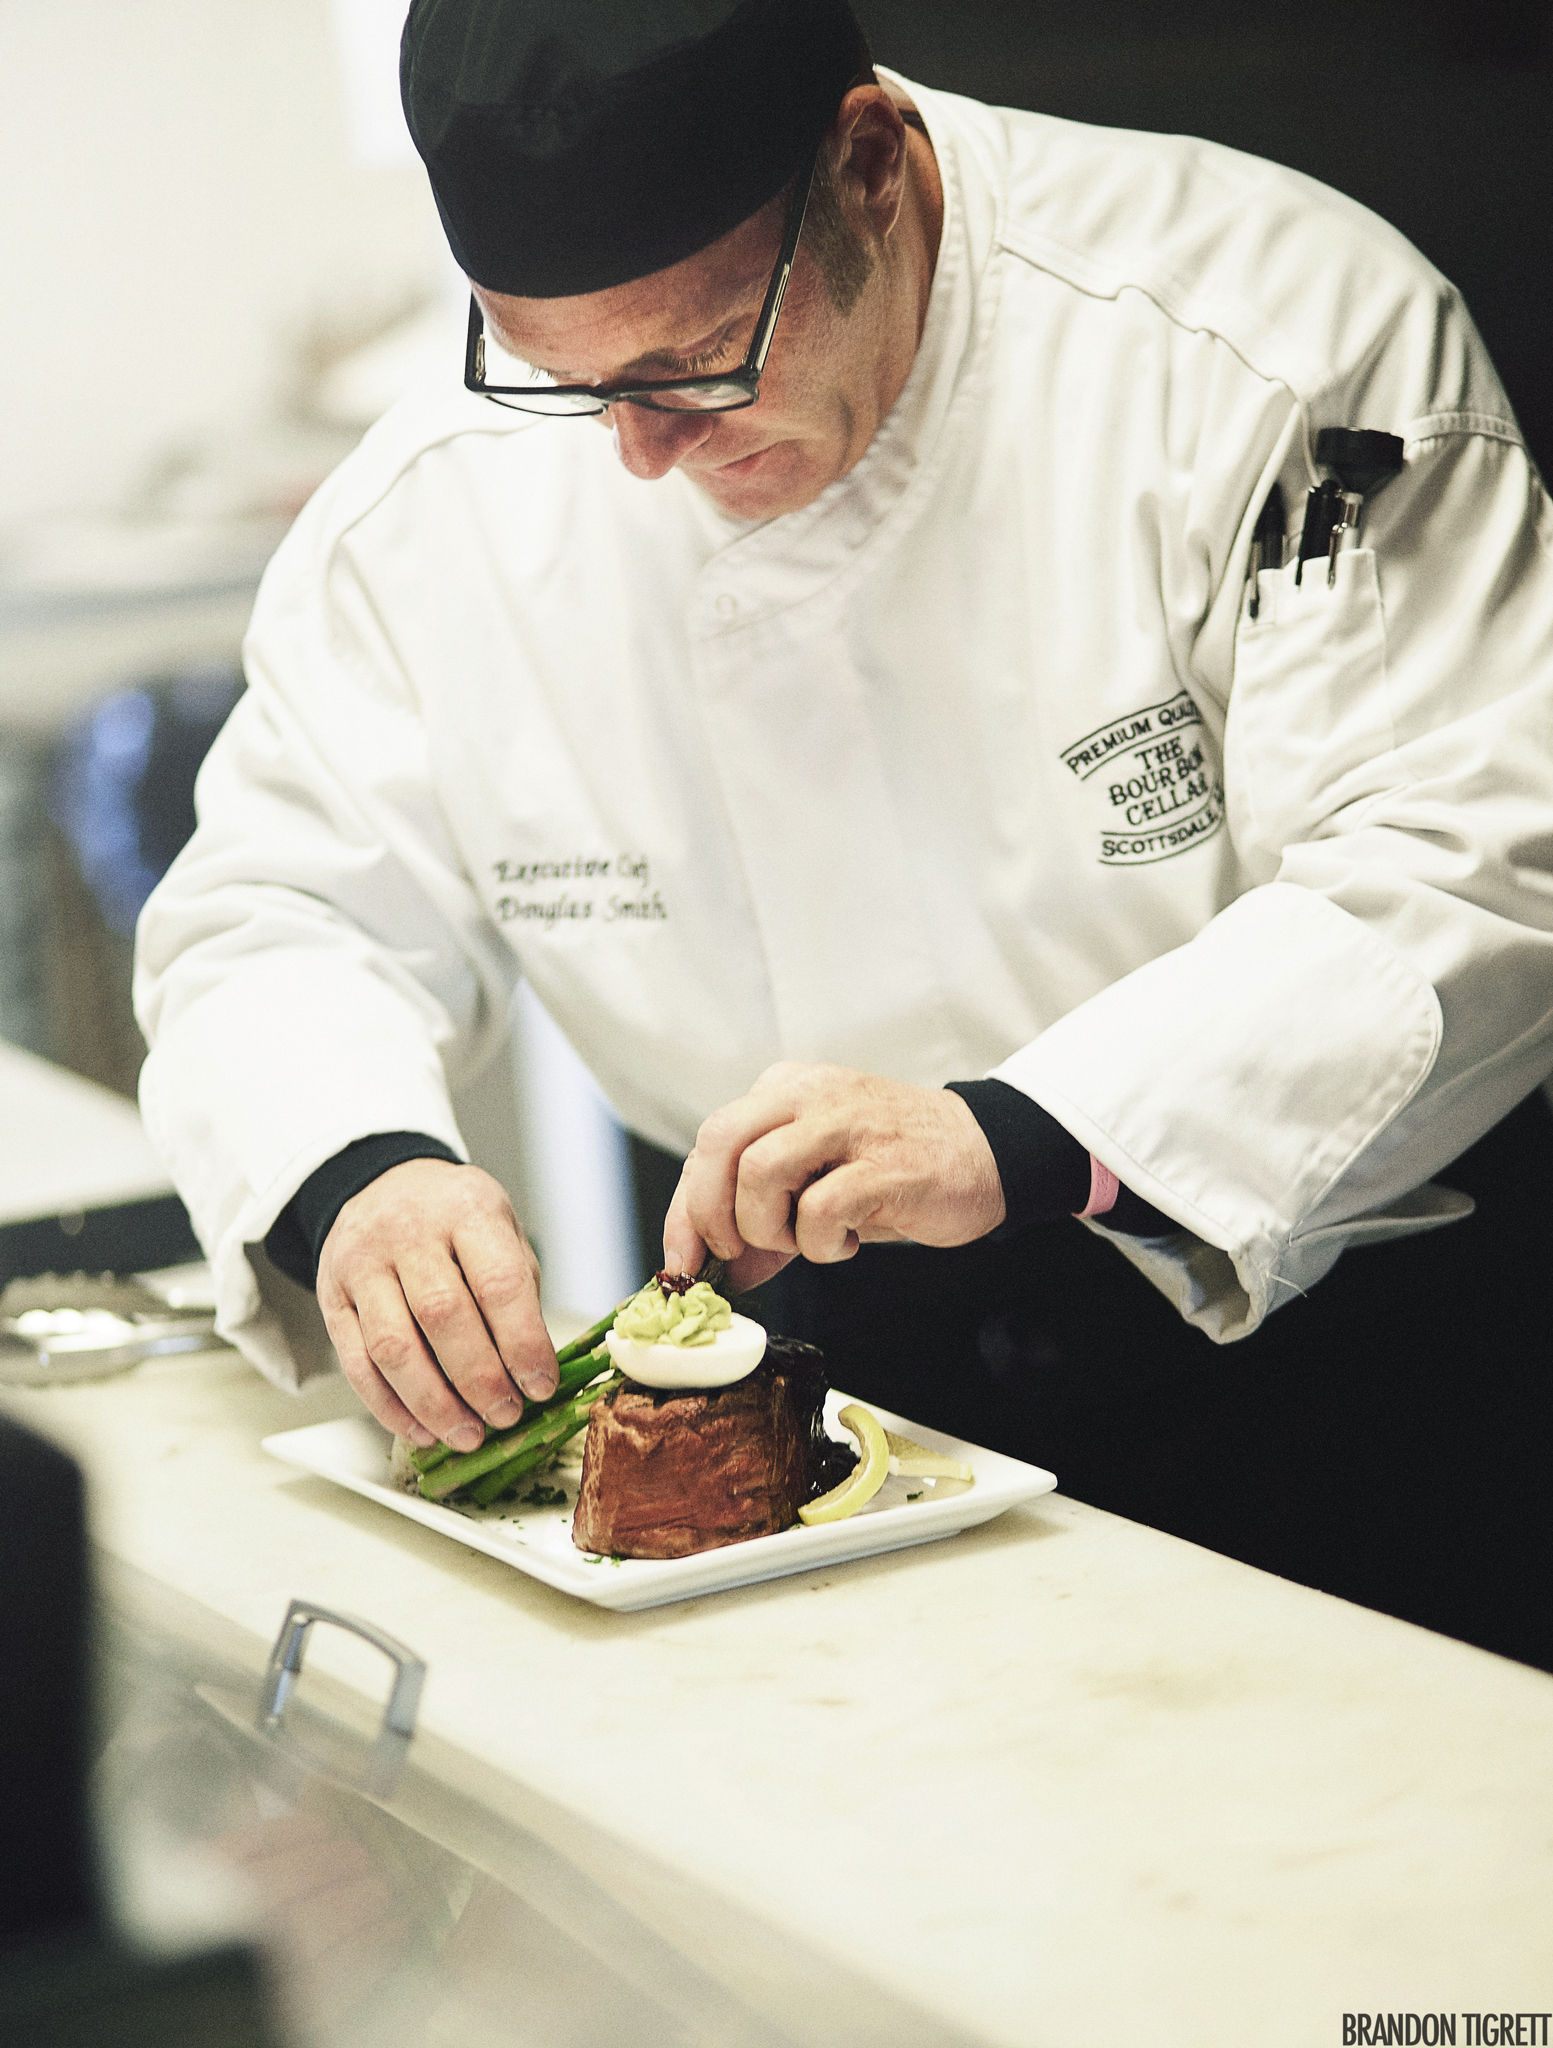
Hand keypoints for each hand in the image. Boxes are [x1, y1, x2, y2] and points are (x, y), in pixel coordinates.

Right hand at [316, 1159, 556, 1451]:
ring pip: (393, 1347)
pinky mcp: (331, 1296)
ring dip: (433, 1404)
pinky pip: (355, 1363)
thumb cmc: (454, 1217)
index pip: (498, 1283)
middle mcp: (409, 1232)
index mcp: (467, 1210)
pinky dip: (390, 1407)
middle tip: (505, 1416)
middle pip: (442, 1317)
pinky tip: (421, 1429)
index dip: (522, 1343)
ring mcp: (362, 1263)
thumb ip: (518, 1291)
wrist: (382, 1183)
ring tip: (466, 1434)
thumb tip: (535, 1371)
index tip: (540, 1385)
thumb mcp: (501, 1229)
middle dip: (479, 1379)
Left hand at [664, 1063, 1006, 1289]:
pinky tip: (844, 1242)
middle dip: (711, 1212)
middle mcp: (810, 1094)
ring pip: (761, 1171)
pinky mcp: (885, 1164)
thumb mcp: (819, 1179)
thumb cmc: (895, 1166)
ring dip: (768, 1227)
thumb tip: (723, 1269)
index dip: (685, 1208)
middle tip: (737, 1253)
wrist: (984, 1151)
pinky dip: (820, 1243)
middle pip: (721, 1142)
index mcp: (786, 1089)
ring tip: (803, 1240)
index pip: (710, 1140)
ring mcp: (849, 1124)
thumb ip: (767, 1215)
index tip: (682, 1259)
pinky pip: (821, 1208)